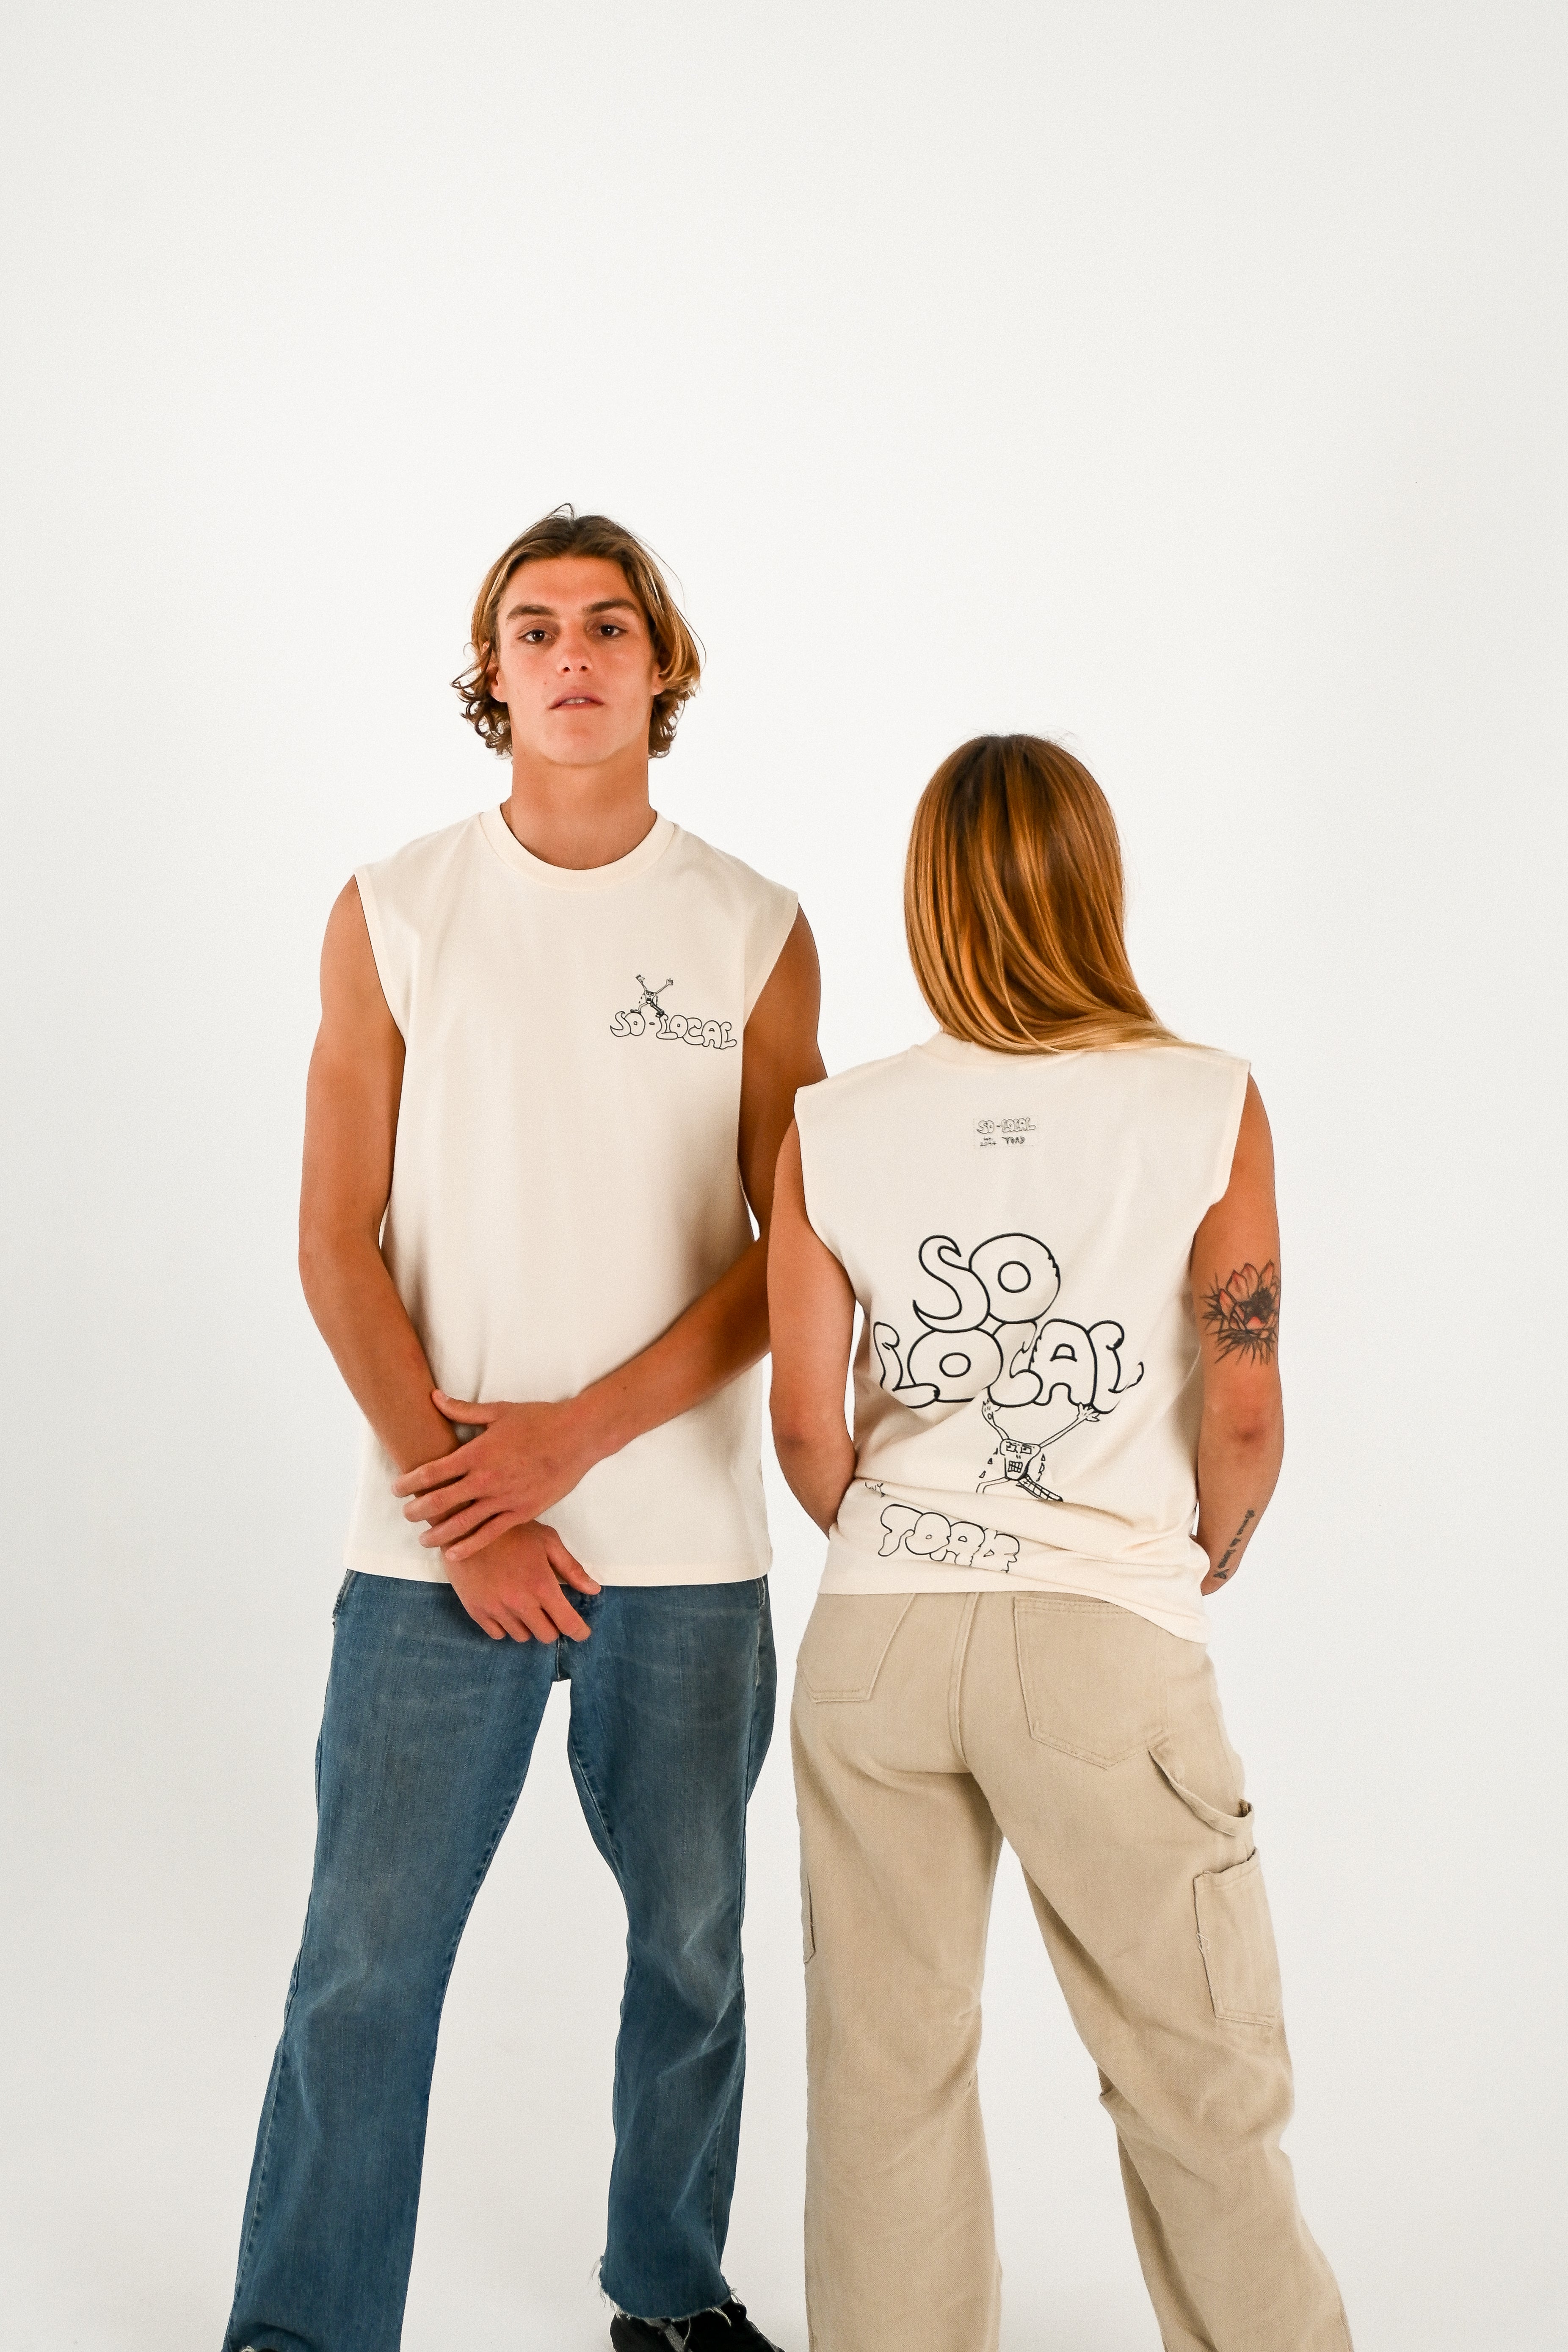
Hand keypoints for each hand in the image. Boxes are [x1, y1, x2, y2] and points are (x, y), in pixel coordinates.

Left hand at [392, 1390, 601, 1560]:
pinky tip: (453, 1553)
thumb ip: (463, 1410)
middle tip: (405, 1515)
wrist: (578, 1436)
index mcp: (477, 1453)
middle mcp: (486, 1479)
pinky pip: (490, 1534)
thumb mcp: (499, 1411)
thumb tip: (434, 1397)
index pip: (432, 1472)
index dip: (409, 1482)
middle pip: (440, 1501)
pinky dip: (469, 1546)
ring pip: (462, 1523)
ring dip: (438, 1533)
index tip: (396, 1489)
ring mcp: (504, 1498)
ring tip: (423, 1539)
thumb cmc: (539, 1420)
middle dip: (417, 1511)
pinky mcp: (522, 1512)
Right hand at [447, 1521, 599, 1642]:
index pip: (567, 1623)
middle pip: (546, 1635)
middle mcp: (520, 1603)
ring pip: (521, 1636)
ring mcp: (496, 1609)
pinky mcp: (476, 1611)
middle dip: (552, 1625)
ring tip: (524, 1605)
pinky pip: (498, 1634)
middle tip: (549, 1610)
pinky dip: (505, 1625)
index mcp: (542, 1585)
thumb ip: (571, 1568)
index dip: (578, 1632)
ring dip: (528, 1625)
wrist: (468, 1527)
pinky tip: (505, 1607)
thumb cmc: (512, 1531)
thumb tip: (594, 1590)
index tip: (581, 1632)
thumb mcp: (547, 1541)